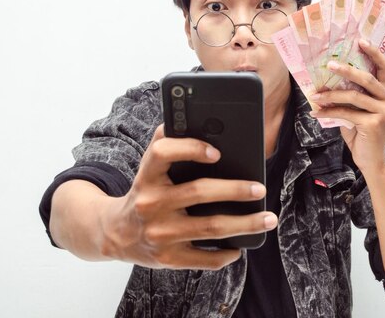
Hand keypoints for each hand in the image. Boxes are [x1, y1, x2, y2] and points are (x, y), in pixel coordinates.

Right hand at [101, 124, 276, 269]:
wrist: (115, 234)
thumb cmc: (145, 192)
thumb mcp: (148, 167)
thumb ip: (168, 143)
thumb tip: (204, 124)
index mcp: (146, 176)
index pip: (162, 153)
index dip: (190, 148)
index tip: (217, 152)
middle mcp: (151, 204)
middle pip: (199, 192)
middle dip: (236, 190)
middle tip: (260, 188)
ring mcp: (160, 234)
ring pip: (211, 227)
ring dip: (245, 224)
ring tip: (268, 219)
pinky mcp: (168, 259)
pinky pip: (205, 259)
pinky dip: (227, 254)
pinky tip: (240, 246)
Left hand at [309, 40, 384, 171]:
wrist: (370, 160)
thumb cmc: (361, 133)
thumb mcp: (356, 110)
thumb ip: (350, 95)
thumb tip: (327, 79)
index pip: (384, 67)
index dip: (374, 52)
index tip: (360, 41)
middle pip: (367, 78)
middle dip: (346, 70)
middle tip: (329, 65)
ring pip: (353, 96)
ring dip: (331, 94)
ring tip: (315, 95)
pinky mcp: (375, 123)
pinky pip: (346, 113)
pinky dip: (329, 112)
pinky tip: (316, 113)